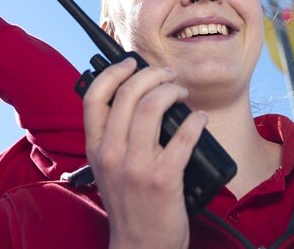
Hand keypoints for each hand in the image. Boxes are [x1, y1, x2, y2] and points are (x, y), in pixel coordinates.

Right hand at [84, 58, 207, 248]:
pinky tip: (199, 120)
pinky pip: (183, 136)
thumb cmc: (129, 204)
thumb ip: (113, 136)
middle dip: (152, 75)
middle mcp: (110, 154)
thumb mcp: (107, 168)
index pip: (93, 97)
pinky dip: (195, 121)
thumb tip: (138, 95)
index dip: (113, 72)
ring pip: (152, 108)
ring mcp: (136, 167)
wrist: (140, 246)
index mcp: (95, 148)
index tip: (131, 63)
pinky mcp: (163, 179)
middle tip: (168, 76)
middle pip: (127, 94)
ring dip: (172, 91)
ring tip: (182, 93)